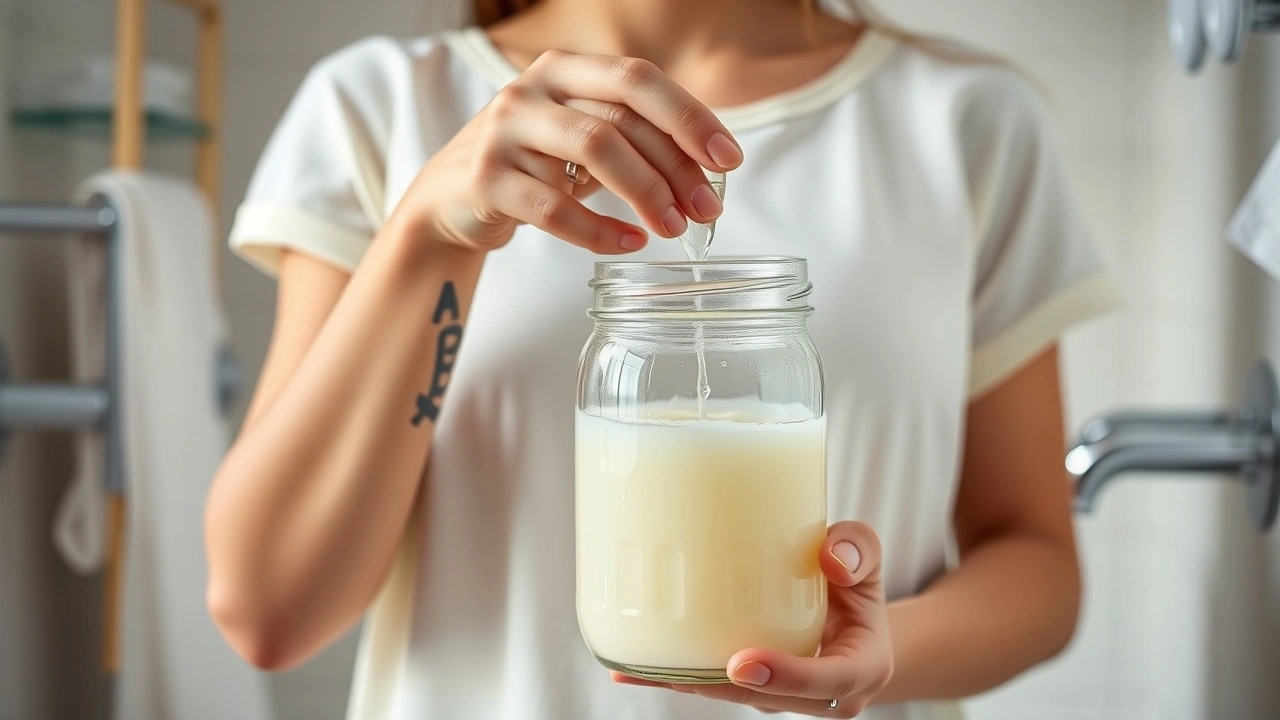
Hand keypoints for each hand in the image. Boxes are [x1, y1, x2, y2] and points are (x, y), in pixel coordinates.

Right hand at [393, 49, 743, 254]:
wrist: (453, 200)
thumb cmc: (534, 166)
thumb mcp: (582, 137)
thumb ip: (634, 136)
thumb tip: (711, 168)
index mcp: (564, 69)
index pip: (638, 79)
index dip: (689, 117)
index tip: (728, 160)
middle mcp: (531, 90)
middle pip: (621, 119)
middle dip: (675, 168)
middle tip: (707, 209)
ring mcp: (504, 132)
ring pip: (594, 151)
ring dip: (645, 194)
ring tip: (673, 228)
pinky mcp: (485, 180)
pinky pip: (555, 208)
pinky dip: (600, 231)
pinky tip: (630, 242)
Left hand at [614, 522, 892, 716]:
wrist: (853, 619)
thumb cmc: (855, 582)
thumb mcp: (868, 558)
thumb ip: (857, 549)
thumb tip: (829, 557)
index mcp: (859, 666)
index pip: (828, 681)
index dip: (786, 676)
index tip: (743, 662)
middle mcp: (820, 693)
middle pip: (765, 697)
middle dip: (718, 686)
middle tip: (676, 668)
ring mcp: (783, 696)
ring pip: (733, 696)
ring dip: (687, 685)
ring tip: (637, 667)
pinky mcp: (754, 688)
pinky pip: (716, 686)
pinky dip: (678, 677)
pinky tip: (633, 667)